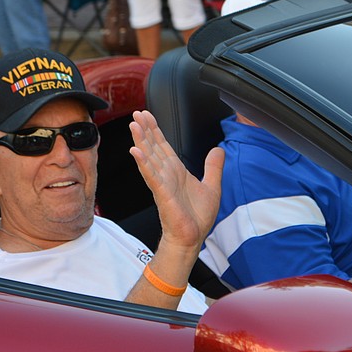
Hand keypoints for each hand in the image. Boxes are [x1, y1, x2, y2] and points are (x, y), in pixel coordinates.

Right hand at [128, 110, 224, 255]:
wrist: (192, 238)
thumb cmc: (197, 218)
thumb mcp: (212, 186)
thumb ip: (213, 167)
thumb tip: (218, 149)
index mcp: (176, 171)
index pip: (163, 145)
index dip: (155, 130)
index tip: (147, 115)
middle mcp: (167, 174)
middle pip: (153, 146)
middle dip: (145, 129)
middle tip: (137, 113)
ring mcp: (162, 183)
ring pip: (149, 157)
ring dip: (141, 141)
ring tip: (134, 125)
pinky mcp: (162, 194)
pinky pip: (151, 175)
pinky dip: (144, 163)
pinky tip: (136, 151)